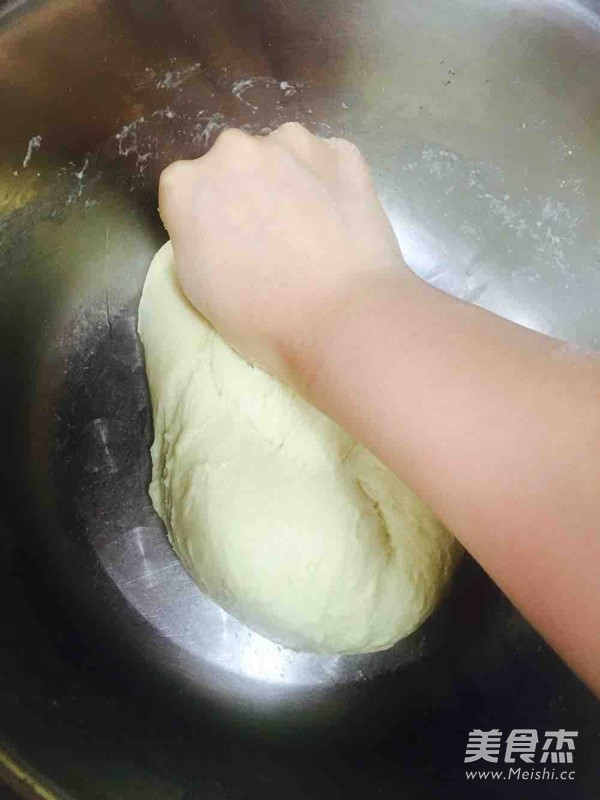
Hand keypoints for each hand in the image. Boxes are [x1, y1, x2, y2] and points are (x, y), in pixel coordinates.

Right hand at [158, 122, 410, 383]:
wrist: (340, 318)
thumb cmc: (260, 317)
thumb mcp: (196, 286)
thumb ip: (195, 237)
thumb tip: (216, 225)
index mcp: (186, 184)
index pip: (188, 190)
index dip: (209, 219)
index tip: (228, 246)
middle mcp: (234, 149)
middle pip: (235, 164)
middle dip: (248, 191)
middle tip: (271, 239)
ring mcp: (293, 144)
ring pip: (284, 154)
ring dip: (290, 180)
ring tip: (311, 230)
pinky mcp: (344, 153)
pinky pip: (330, 162)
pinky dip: (332, 183)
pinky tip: (340, 222)